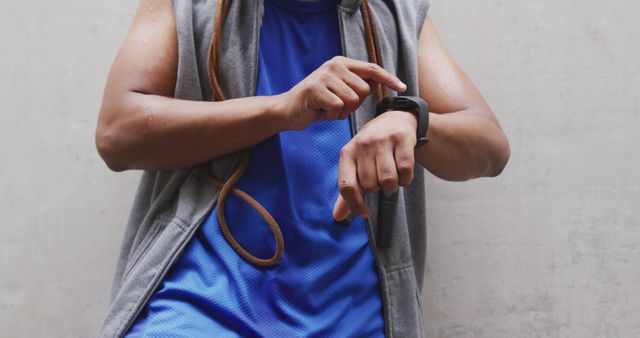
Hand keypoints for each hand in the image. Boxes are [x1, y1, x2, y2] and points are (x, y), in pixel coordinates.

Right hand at [276, 56, 406, 130]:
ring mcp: (324, 76)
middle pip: (364, 90)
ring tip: (327, 108)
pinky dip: (331, 115)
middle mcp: (334, 65)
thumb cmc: (317, 104)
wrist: (287, 111)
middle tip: (337, 106)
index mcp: (342, 63)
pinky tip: (320, 112)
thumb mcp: (341, 93)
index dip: (389, 78)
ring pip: (352, 100)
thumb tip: (378, 83)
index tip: (403, 87)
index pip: (372, 69)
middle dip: (354, 105)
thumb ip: (358, 87)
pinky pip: (338, 107)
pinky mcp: (316, 89)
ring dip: (342, 111)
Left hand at [333, 110, 417, 220]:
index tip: (365, 213)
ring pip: (388, 180)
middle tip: (380, 178)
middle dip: (377, 188)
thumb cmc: (371, 149)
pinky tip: (403, 174)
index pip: (346, 186)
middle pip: (370, 185)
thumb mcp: (355, 165)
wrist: (394, 120)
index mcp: (347, 153)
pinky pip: (405, 170)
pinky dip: (406, 179)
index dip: (355, 204)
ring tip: (391, 177)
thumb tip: (338, 217)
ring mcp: (382, 140)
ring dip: (392, 186)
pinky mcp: (402, 139)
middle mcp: (362, 145)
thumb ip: (347, 192)